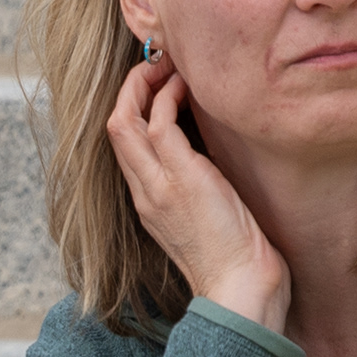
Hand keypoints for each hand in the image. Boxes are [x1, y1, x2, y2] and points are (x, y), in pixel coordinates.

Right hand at [107, 52, 290, 330]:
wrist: (240, 291)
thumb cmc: (237, 262)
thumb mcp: (210, 219)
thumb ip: (201, 188)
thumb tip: (216, 157)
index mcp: (149, 203)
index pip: (125, 146)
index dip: (136, 109)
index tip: (159, 87)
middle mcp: (144, 192)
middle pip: (115, 126)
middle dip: (132, 88)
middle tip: (158, 65)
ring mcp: (158, 185)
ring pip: (126, 119)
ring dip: (145, 83)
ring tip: (169, 65)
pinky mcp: (181, 177)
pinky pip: (160, 122)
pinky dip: (170, 96)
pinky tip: (188, 86)